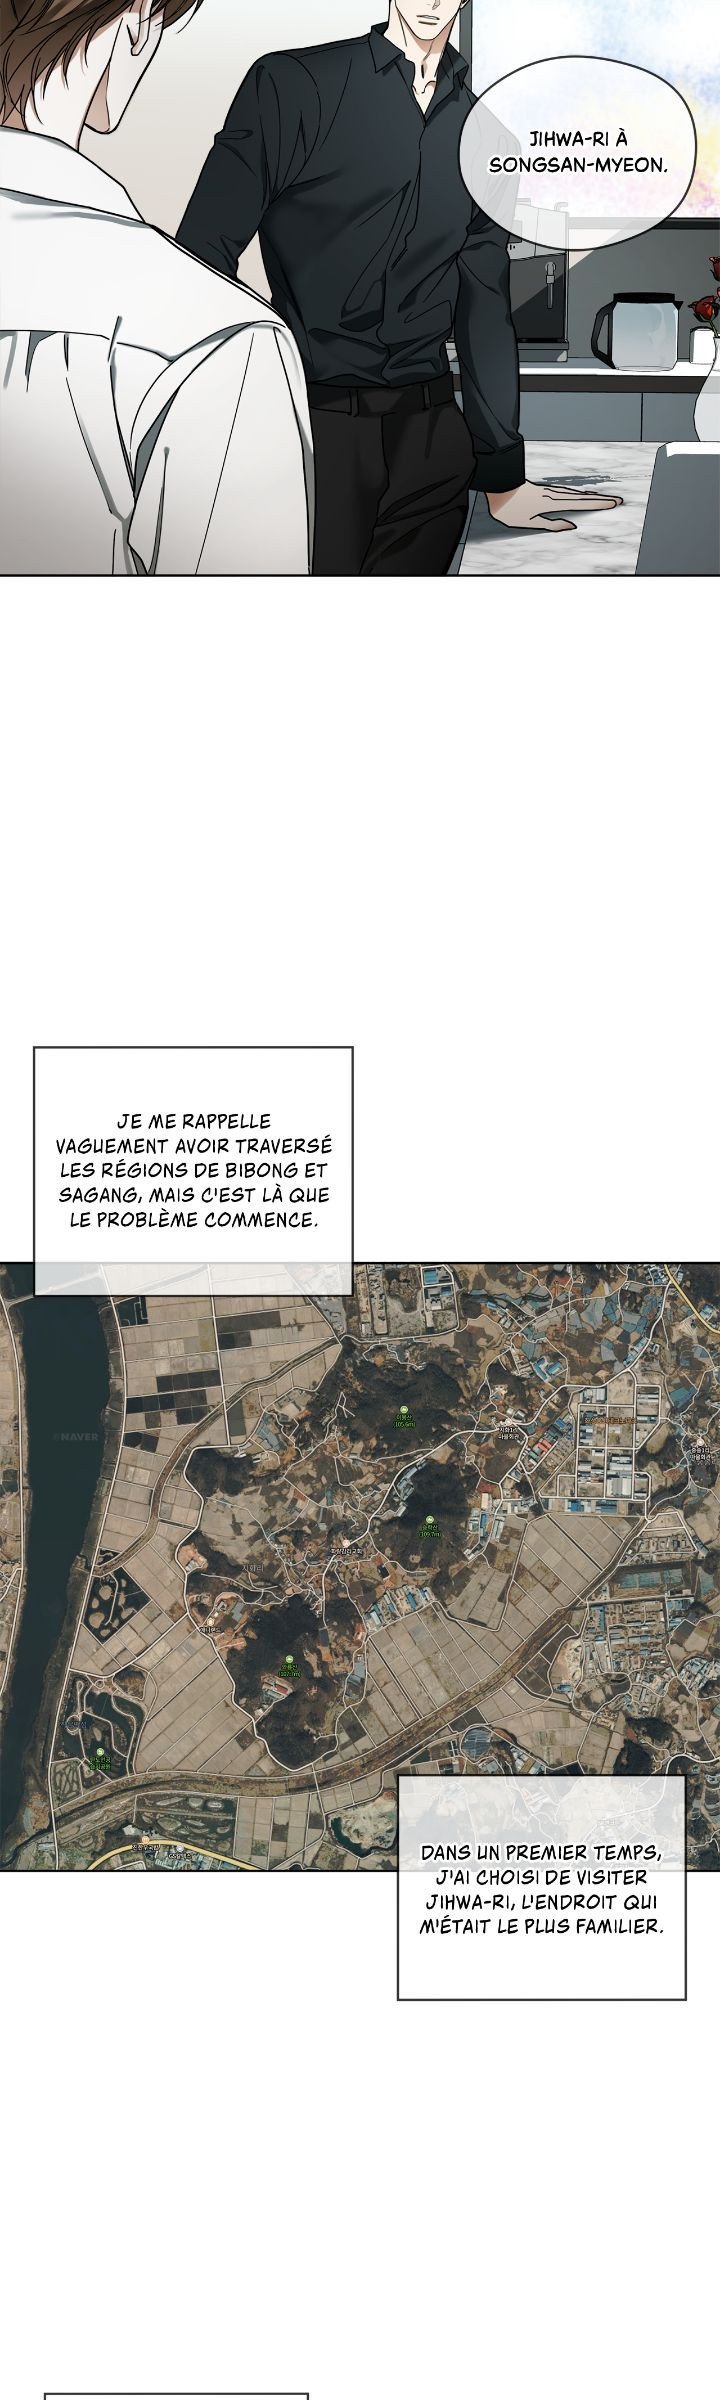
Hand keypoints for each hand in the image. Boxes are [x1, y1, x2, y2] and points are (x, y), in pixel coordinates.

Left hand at [486, 479, 622, 531]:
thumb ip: (550, 525)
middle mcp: (553, 494)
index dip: (599, 504)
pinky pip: (565, 493)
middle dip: (600, 499)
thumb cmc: (508, 506)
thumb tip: (571, 526)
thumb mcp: (527, 521)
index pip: (581, 504)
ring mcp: (549, 490)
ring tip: (602, 499)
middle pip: (582, 497)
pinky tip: (578, 496)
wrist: (495, 484)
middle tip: (617, 500)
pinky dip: (576, 494)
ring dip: (590, 496)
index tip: (614, 503)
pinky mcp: (543, 490)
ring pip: (574, 494)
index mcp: (552, 503)